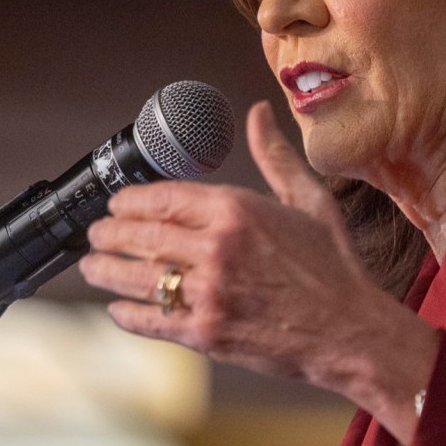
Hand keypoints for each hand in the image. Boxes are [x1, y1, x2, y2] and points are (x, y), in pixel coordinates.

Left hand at [78, 103, 438, 431]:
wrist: (352, 332)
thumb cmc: (335, 268)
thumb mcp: (310, 200)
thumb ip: (275, 156)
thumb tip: (258, 113)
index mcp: (237, 209)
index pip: (163, 197)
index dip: (130, 201)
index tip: (118, 204)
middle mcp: (217, 247)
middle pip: (141, 234)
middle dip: (108, 233)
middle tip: (95, 234)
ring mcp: (209, 291)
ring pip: (137, 276)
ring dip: (105, 270)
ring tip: (92, 266)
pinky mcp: (206, 332)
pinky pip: (151, 320)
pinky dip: (127, 314)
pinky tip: (117, 308)